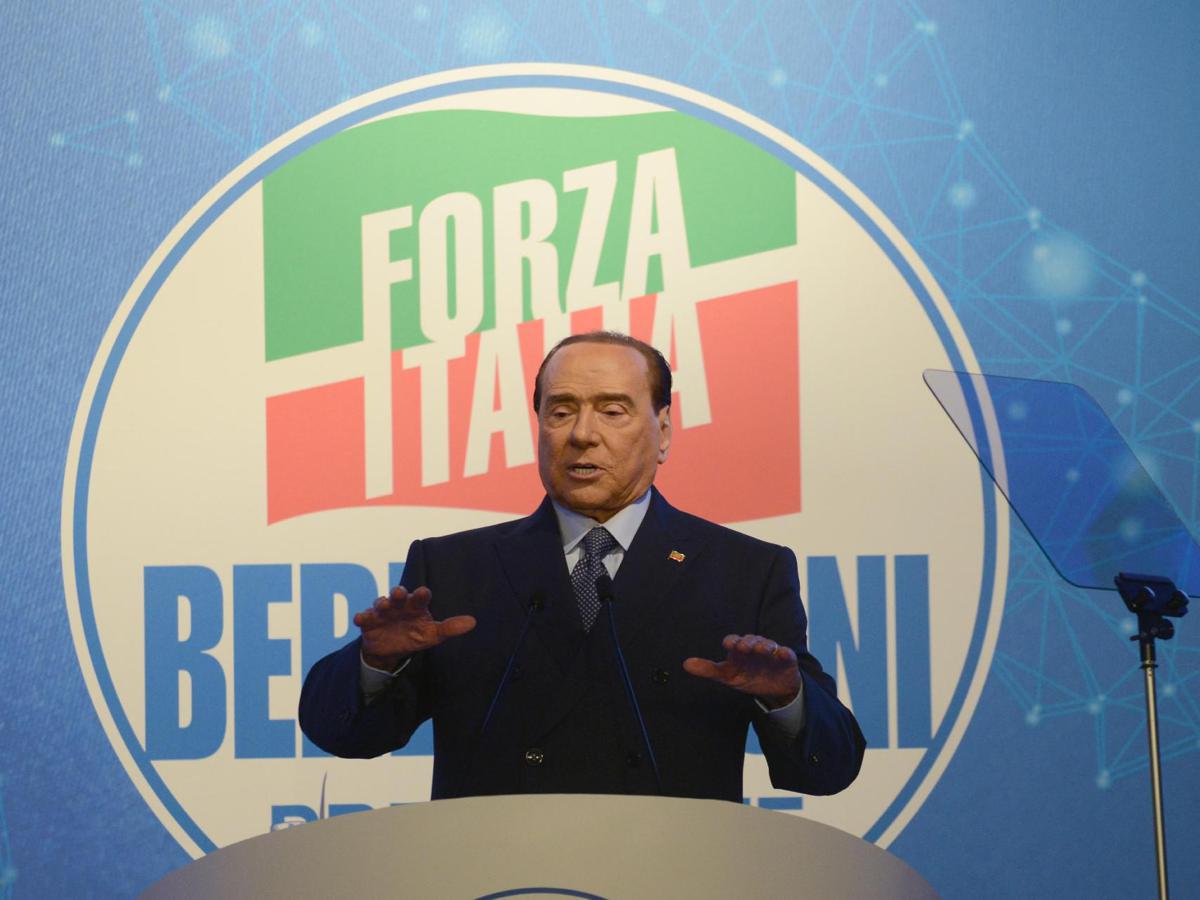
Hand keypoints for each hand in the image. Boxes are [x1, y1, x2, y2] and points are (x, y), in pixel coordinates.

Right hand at [354, 585, 475, 670]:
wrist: (390, 649)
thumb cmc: (414, 635)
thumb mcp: (433, 635)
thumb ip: (450, 628)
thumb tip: (473, 622)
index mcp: (416, 606)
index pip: (420, 597)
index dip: (421, 594)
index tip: (423, 592)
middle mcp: (399, 605)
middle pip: (398, 595)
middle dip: (398, 593)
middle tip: (399, 593)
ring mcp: (383, 612)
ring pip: (381, 603)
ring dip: (381, 603)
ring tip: (383, 605)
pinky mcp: (369, 621)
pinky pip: (364, 617)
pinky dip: (362, 616)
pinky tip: (360, 618)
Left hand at [683, 634, 801, 708]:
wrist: (774, 687)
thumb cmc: (747, 676)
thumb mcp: (727, 675)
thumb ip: (707, 669)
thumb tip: (685, 664)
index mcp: (739, 650)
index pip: (734, 641)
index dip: (731, 642)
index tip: (729, 645)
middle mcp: (754, 647)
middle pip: (751, 640)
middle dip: (748, 642)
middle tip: (745, 646)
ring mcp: (771, 652)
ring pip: (768, 644)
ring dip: (765, 645)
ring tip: (763, 649)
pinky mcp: (786, 659)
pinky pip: (786, 653)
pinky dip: (784, 653)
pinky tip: (782, 654)